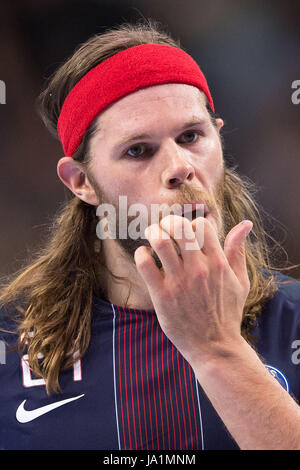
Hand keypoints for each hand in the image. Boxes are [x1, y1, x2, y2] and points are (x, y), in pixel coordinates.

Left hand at [134, 215, 252, 367]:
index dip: (192, 224)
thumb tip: (245, 224)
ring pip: (160, 241)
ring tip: (153, 236)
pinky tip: (145, 256)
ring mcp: (179, 282)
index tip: (188, 234)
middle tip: (166, 228)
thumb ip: (238, 251)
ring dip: (153, 233)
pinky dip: (141, 254)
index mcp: (218, 263)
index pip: (201, 225)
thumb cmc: (227, 313)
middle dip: (169, 221)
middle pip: (179, 227)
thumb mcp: (241, 281)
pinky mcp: (161, 295)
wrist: (214, 347)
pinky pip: (145, 264)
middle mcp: (198, 269)